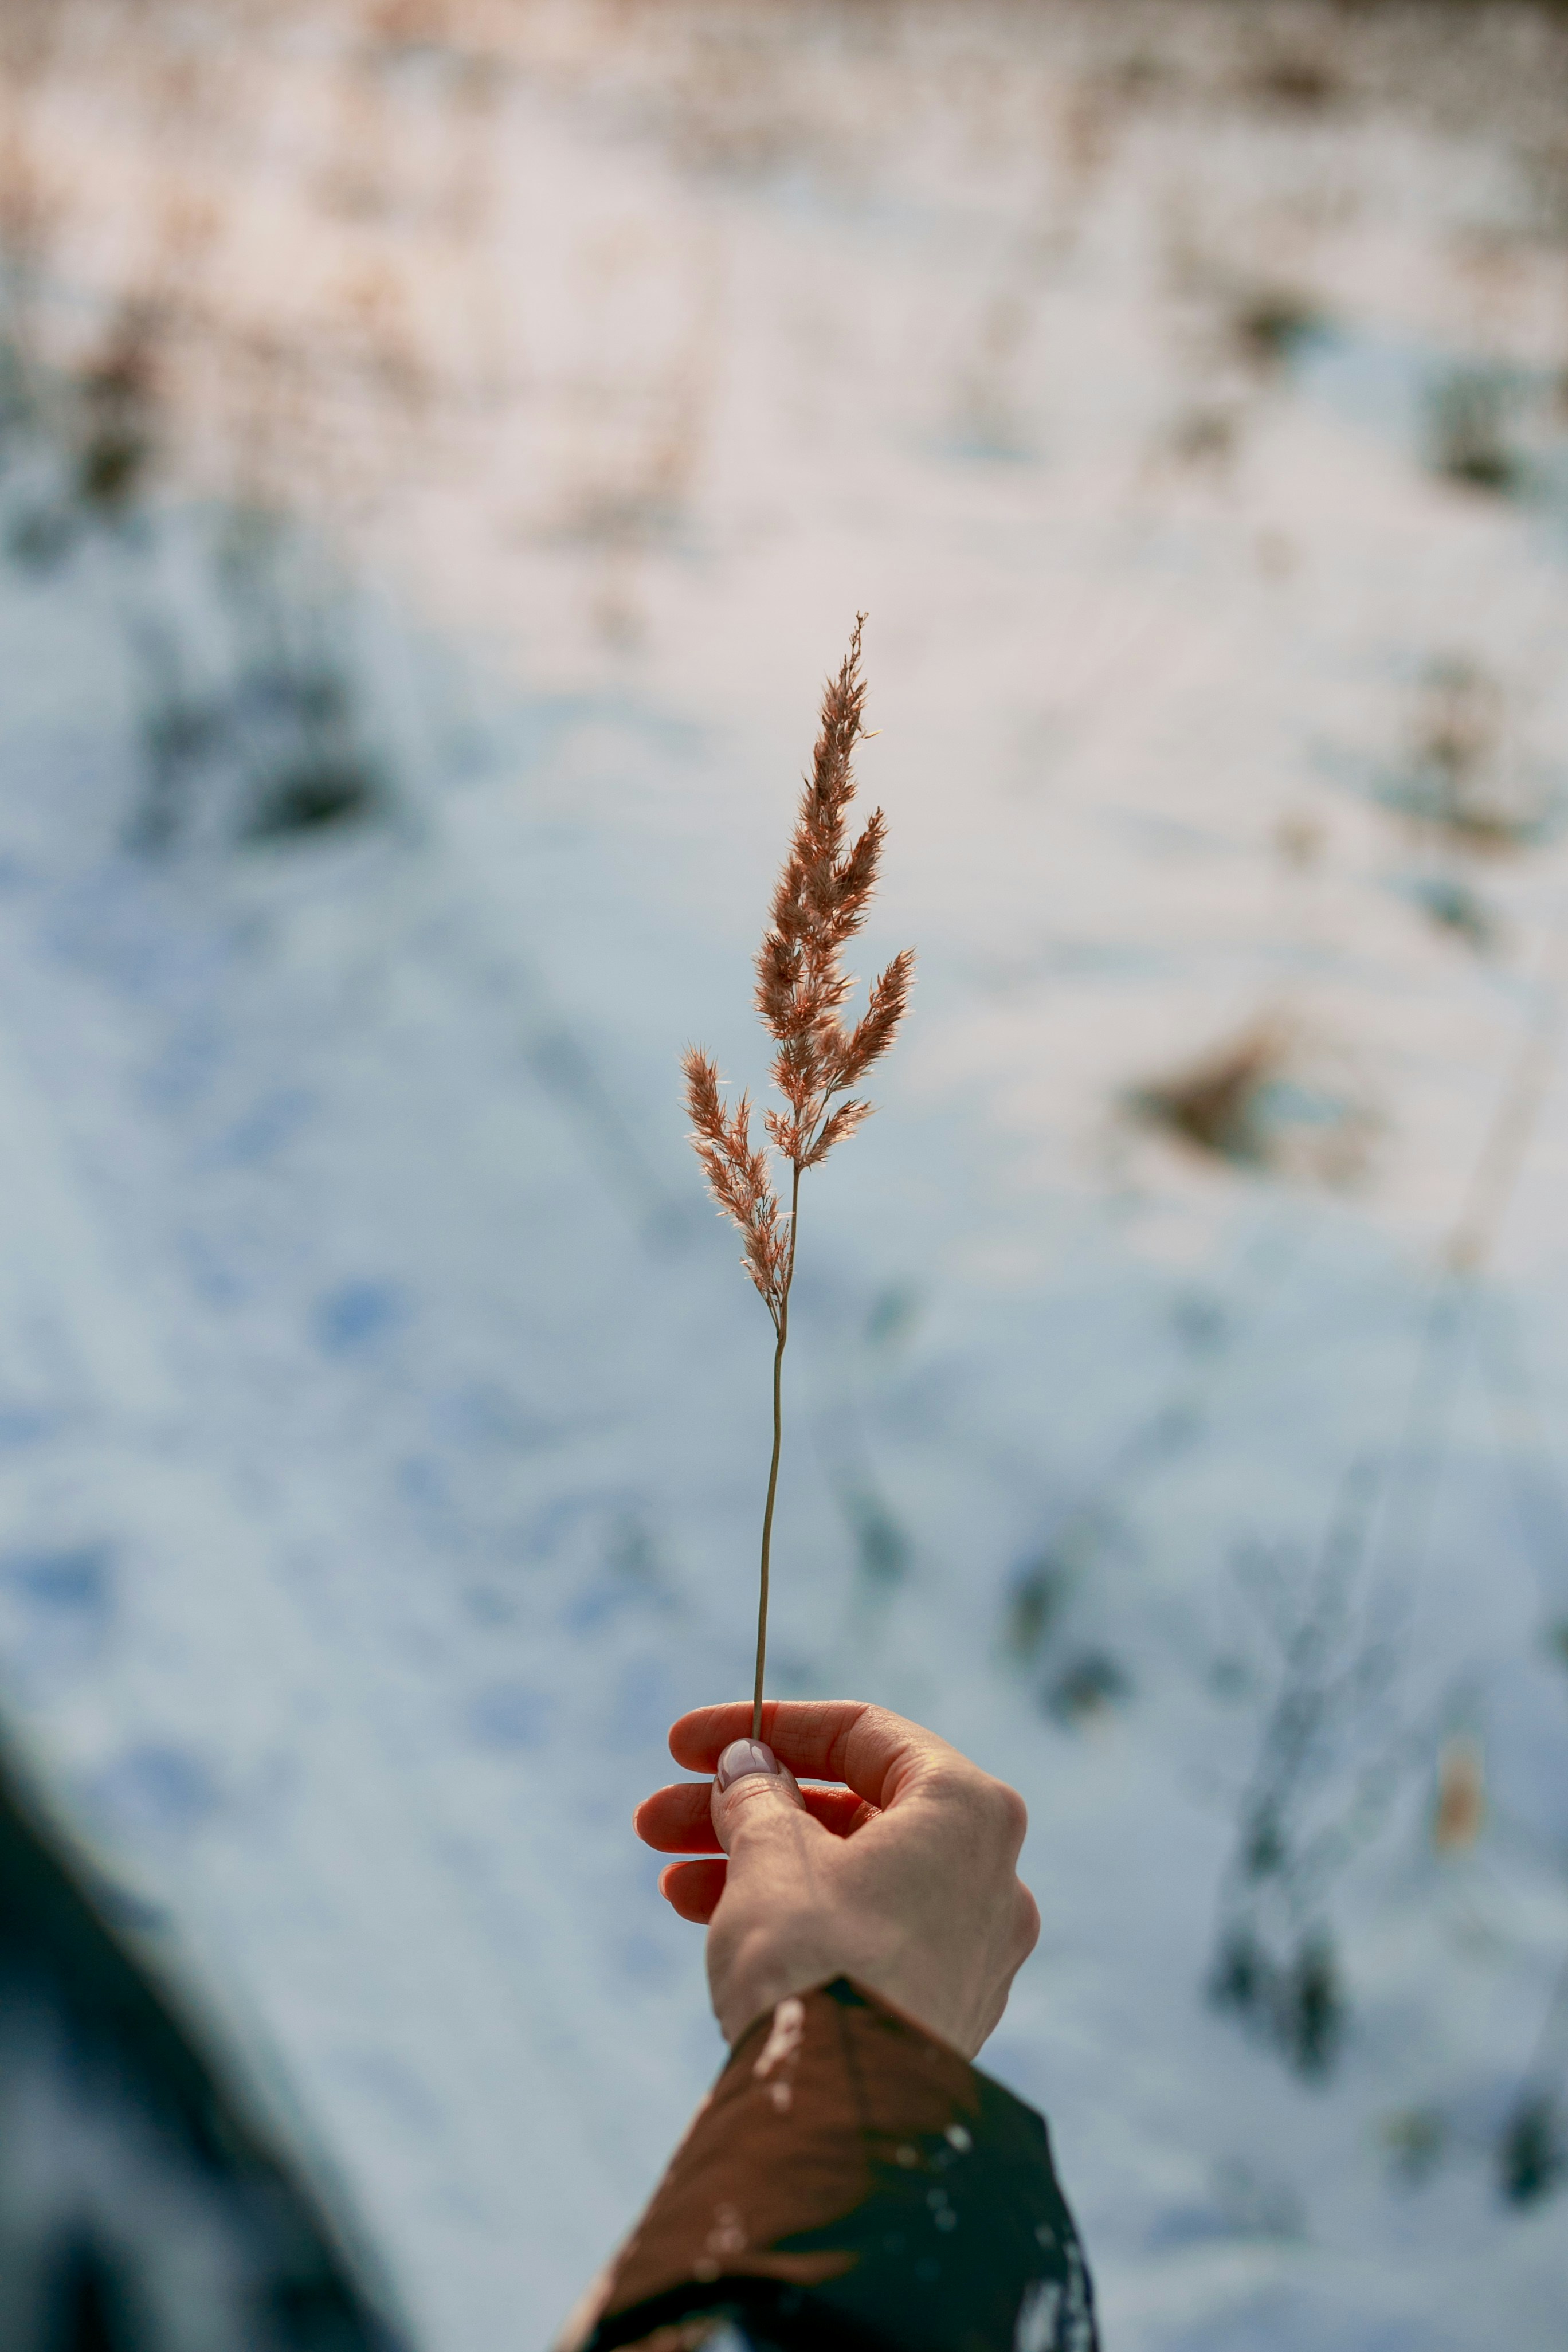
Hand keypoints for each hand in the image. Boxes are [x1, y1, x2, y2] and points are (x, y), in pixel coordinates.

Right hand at [634, 1700, 1039, 2058]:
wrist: (844, 2123)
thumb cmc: (817, 1963)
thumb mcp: (771, 1854)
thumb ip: (758, 1795)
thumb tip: (749, 1768)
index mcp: (966, 1809)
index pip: (862, 1735)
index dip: (765, 1727)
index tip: (685, 1743)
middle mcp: (988, 1872)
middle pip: (849, 1811)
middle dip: (745, 1807)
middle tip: (657, 1818)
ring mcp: (971, 1946)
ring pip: (847, 1876)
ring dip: (753, 1863)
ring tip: (668, 1877)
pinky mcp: (942, 2006)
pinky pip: (861, 1932)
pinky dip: (793, 1914)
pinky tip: (708, 1918)